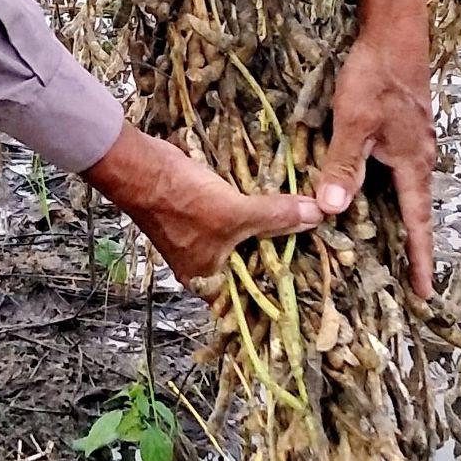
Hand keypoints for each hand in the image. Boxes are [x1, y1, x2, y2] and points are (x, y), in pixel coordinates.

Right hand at [83, 121, 321, 287]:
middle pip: (253, 263)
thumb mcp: (234, 213)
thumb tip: (317, 215)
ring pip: (246, 238)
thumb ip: (276, 217)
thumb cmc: (181, 201)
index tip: (317, 273)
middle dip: (281, 250)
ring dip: (271, 227)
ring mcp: (203, 237)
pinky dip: (256, 210)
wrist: (140, 165)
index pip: (252, 295)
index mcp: (209, 281)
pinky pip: (238, 217)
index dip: (283, 285)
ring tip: (308, 220)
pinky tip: (280, 199)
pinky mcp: (204, 212)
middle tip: (320, 241)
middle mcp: (206, 265)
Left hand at [314, 0, 437, 297]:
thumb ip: (343, 165)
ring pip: (403, 189)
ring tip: (381, 243)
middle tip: (399, 279)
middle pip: (413, 210)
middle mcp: (419, 157)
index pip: (417, 223)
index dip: (418, 259)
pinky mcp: (403, 126)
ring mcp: (413, 141)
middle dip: (407, 244)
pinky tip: (368, 188)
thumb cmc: (376, 76)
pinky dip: (385, 188)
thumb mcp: (354, 121)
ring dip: (395, 216)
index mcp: (413, 164)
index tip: (423, 294)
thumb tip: (332, 211)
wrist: (394, 30)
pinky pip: (395, 169)